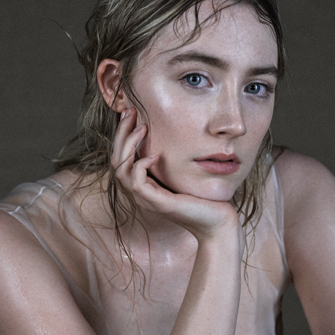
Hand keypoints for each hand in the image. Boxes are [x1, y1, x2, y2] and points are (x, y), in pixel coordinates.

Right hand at [112, 108, 241, 242]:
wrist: (217, 223)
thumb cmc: (204, 198)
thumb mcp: (182, 174)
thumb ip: (171, 160)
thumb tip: (169, 133)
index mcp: (144, 185)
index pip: (121, 158)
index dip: (122, 134)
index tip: (131, 113)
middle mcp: (141, 192)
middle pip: (116, 161)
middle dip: (121, 134)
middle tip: (130, 112)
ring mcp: (147, 199)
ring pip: (121, 170)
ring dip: (129, 145)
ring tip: (143, 128)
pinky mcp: (158, 203)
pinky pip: (136, 182)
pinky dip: (141, 165)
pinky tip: (156, 155)